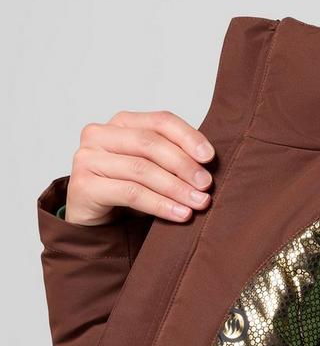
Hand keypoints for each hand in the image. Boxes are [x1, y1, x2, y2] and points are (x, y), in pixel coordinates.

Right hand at [64, 110, 215, 225]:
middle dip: (184, 165)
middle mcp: (100, 134)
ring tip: (199, 203)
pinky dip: (160, 205)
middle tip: (206, 185)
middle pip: (150, 143)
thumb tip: (210, 166)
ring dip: (176, 188)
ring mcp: (87, 158)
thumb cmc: (130, 192)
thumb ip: (174, 161)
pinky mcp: (83, 184)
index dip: (188, 137)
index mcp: (122, 123)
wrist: (97, 223)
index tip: (211, 158)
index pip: (161, 121)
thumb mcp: (155, 170)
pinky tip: (181, 214)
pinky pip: (131, 193)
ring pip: (142, 169)